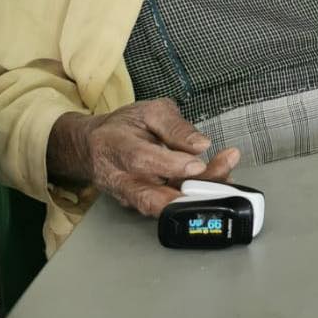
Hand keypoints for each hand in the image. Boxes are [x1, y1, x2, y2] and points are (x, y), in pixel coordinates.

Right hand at [48, 98, 239, 216]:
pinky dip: (191, 199)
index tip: (199, 163)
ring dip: (196, 197)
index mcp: (117, 146)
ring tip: (225, 179)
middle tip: (222, 176)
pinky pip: (165, 206)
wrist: (92, 146)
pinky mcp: (138, 204)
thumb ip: (175, 127)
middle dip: (191, 191)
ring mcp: (128, 196)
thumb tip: (201, 144)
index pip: (142, 160)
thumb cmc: (124, 125)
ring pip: (162, 205)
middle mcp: (120, 179)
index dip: (171, 164)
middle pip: (153, 194)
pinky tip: (214, 186)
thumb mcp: (150, 111)